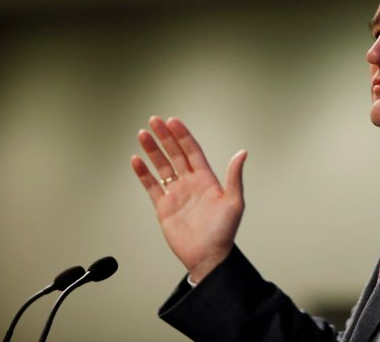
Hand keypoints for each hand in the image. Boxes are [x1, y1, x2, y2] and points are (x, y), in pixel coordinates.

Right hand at [131, 116, 247, 282]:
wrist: (208, 257)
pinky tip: (137, 160)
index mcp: (207, 179)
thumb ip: (234, 176)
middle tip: (154, 120)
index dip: (182, 136)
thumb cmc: (224, 232)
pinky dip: (143, 174)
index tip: (173, 121)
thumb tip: (242, 152)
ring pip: (162, 167)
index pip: (192, 151)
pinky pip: (151, 186)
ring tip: (143, 135)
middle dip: (165, 137)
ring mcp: (176, 194)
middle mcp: (190, 183)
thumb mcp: (234, 202)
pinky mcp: (164, 207)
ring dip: (152, 151)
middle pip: (175, 154)